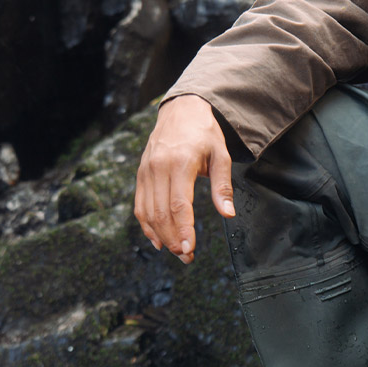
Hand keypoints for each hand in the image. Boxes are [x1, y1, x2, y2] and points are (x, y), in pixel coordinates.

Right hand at [133, 94, 235, 263]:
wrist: (181, 109)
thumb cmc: (204, 133)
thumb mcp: (221, 155)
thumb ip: (222, 186)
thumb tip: (228, 214)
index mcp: (180, 163)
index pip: (179, 205)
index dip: (183, 230)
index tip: (190, 250)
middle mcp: (158, 168)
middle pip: (161, 213)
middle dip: (173, 239)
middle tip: (186, 257)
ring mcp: (146, 171)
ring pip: (148, 212)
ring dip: (160, 236)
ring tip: (176, 251)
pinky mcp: (140, 174)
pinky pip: (140, 205)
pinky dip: (146, 225)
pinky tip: (158, 240)